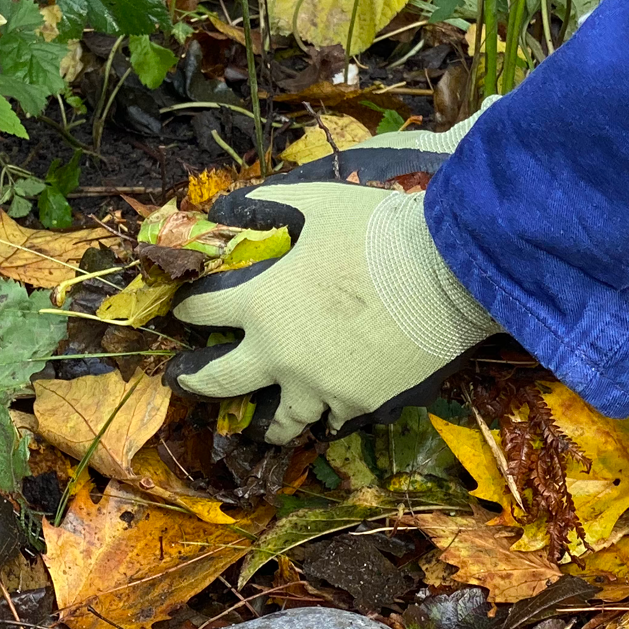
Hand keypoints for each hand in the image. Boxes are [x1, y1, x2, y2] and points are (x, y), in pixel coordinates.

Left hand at [164, 108, 501, 443]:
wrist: (449, 273)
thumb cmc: (380, 232)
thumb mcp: (317, 204)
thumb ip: (268, 204)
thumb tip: (229, 204)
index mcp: (262, 303)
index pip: (204, 312)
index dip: (191, 309)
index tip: (186, 311)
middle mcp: (280, 355)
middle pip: (219, 381)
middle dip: (193, 379)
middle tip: (180, 379)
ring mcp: (319, 387)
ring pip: (281, 420)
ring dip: (266, 420)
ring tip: (261, 424)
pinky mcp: (359, 404)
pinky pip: (333, 419)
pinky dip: (326, 415)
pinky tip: (324, 414)